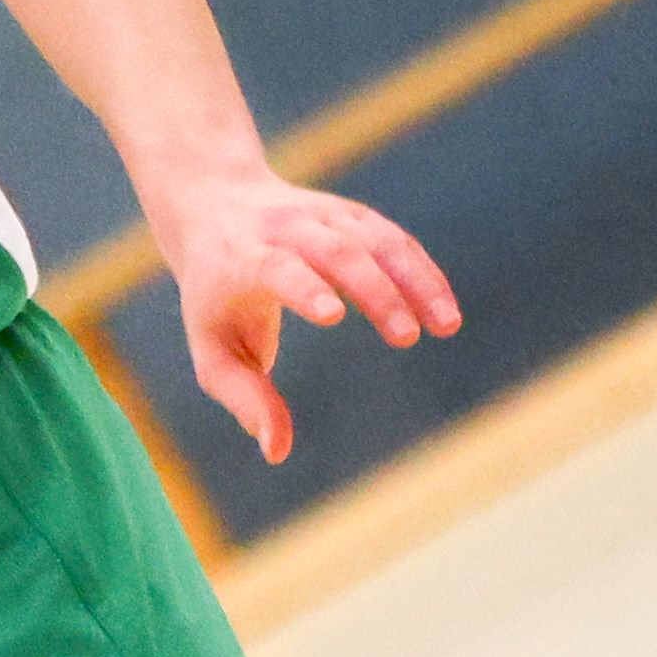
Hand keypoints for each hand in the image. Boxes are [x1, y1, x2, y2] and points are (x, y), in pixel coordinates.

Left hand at [153, 172, 462, 463]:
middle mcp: (283, 229)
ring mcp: (320, 216)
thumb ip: (243, 397)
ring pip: (374, 239)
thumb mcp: (213, 347)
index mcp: (242, 259)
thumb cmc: (214, 294)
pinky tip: (445, 311)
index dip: (304, 287)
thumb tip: (276, 451)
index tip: (334, 316)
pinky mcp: (350, 215)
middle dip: (373, 291)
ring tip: (447, 325)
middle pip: (335, 252)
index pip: (276, 267)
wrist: (210, 204)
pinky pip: (393, 239)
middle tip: (406, 337)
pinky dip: (422, 271)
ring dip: (414, 278)